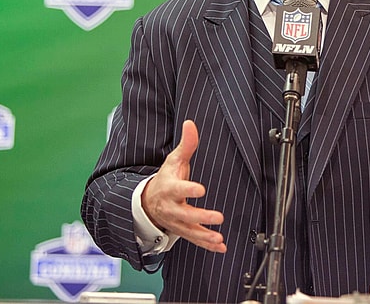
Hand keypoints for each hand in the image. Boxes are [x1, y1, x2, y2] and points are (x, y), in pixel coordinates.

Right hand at [142, 119, 227, 252]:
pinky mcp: (182, 230)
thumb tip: (191, 123)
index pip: (178, 189)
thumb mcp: (174, 160)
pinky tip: (220, 246)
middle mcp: (172, 207)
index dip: (188, 189)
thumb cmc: (166, 178)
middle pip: (185, 214)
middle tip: (218, 217)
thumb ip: (186, 144)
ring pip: (189, 231)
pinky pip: (194, 239)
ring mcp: (176, 221)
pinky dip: (207, 245)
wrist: (149, 201)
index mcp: (170, 188)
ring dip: (204, 235)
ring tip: (218, 237)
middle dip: (201, 217)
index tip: (200, 189)